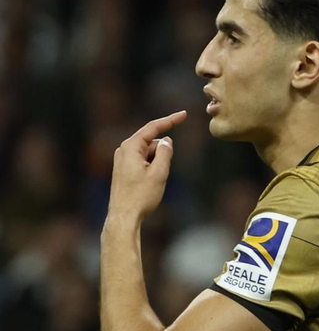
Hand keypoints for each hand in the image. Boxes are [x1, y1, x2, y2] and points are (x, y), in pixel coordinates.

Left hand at [107, 111, 186, 225]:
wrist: (124, 215)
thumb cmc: (141, 195)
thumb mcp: (159, 173)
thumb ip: (165, 153)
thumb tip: (167, 141)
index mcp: (130, 147)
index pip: (153, 128)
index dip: (170, 121)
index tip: (184, 114)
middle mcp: (123, 150)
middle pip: (152, 143)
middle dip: (163, 153)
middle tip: (161, 174)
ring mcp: (122, 159)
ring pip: (149, 153)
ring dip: (158, 163)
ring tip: (153, 183)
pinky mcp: (124, 168)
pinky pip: (143, 161)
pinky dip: (152, 168)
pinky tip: (149, 184)